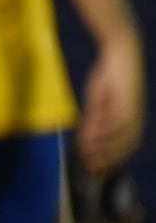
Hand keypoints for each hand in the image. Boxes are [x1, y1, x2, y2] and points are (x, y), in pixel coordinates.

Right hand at [77, 32, 145, 175]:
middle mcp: (136, 118)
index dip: (108, 160)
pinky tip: (93, 139)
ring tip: (88, 156)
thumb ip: (92, 122)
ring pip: (121, 137)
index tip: (94, 170)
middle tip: (90, 169)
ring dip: (104, 149)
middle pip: (124, 146)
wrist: (121, 52)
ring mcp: (134, 110)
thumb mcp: (97, 102)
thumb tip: (85, 143)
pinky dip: (105, 133)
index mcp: (132, 120)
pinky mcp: (128, 102)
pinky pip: (117, 122)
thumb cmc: (110, 75)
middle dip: (106, 159)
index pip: (123, 146)